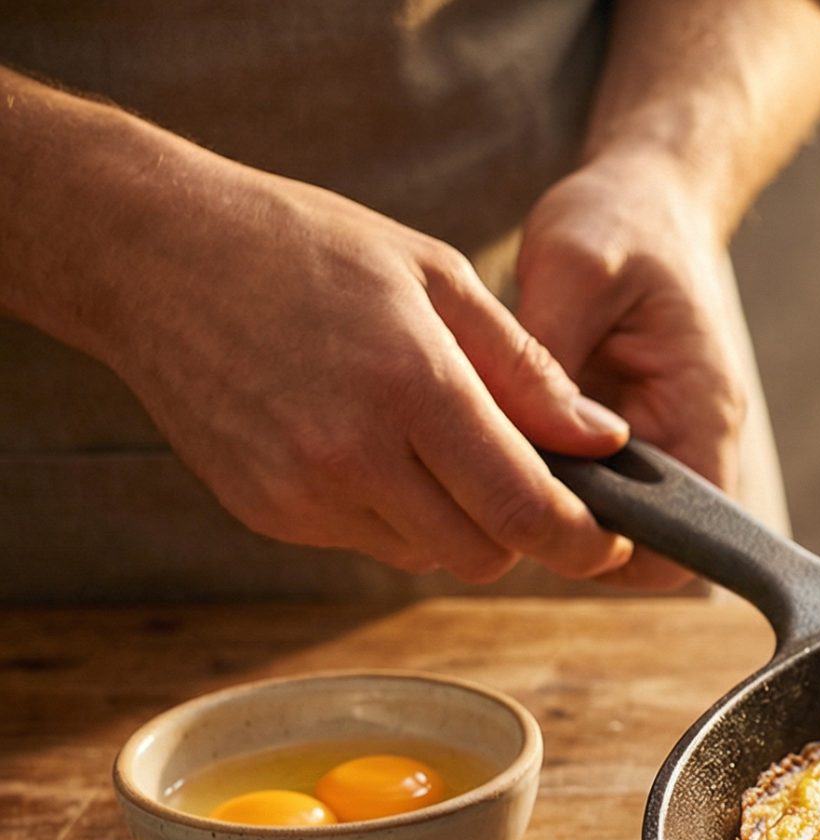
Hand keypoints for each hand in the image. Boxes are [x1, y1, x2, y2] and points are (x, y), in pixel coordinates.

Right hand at [77, 141, 639, 580]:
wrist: (151, 253)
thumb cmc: (302, 246)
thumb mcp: (437, 277)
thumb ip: (529, 370)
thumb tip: (604, 439)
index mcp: (412, 386)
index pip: (524, 509)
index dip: (583, 538)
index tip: (610, 537)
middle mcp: (353, 452)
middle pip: (483, 554)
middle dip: (524, 533)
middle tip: (535, 486)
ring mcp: (301, 490)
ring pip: (426, 554)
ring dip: (459, 523)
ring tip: (440, 446)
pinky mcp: (265, 511)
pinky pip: (365, 540)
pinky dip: (395, 513)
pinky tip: (374, 446)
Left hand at [516, 152, 750, 589]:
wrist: (642, 195)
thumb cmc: (618, 222)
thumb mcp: (574, 268)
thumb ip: (551, 355)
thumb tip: (520, 438)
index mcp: (701, 407)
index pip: (695, 530)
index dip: (628, 550)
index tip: (549, 526)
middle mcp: (692, 433)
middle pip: (646, 535)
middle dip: (574, 528)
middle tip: (494, 490)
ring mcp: (659, 434)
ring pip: (610, 513)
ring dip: (554, 500)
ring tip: (485, 460)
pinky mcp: (622, 428)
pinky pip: (587, 478)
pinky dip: (543, 471)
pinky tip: (494, 439)